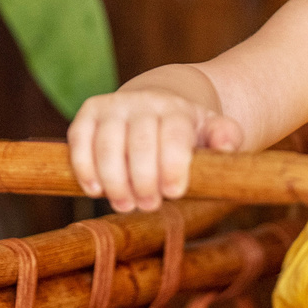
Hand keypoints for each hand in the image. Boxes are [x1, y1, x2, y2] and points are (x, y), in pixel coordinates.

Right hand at [67, 85, 242, 211]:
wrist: (158, 102)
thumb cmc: (186, 131)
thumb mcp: (212, 132)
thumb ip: (226, 137)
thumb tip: (228, 144)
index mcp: (177, 109)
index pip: (174, 135)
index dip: (172, 167)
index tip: (174, 192)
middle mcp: (144, 102)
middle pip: (139, 143)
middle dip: (144, 181)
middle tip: (150, 206)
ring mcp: (114, 105)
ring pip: (107, 144)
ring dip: (114, 181)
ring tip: (125, 204)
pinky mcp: (89, 112)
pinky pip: (79, 139)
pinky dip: (84, 167)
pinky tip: (95, 190)